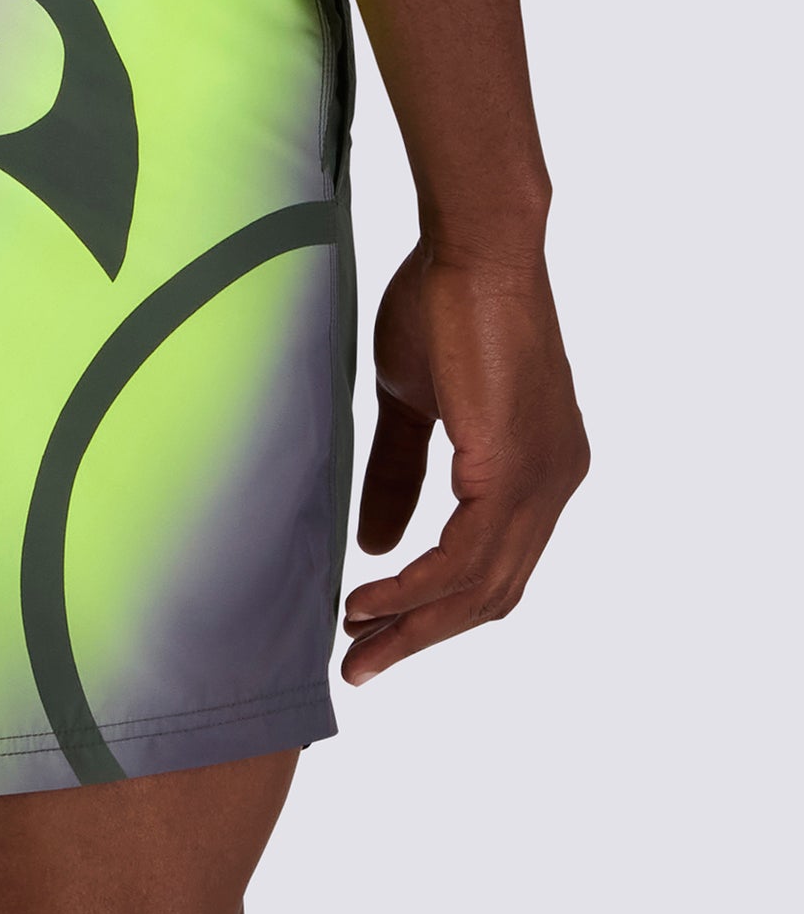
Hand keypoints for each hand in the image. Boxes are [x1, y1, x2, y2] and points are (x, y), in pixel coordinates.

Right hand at [341, 242, 587, 685]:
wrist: (473, 249)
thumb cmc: (442, 306)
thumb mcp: (413, 407)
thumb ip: (398, 476)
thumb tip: (380, 544)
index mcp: (540, 469)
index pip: (496, 567)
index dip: (437, 608)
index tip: (376, 629)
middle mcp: (556, 483)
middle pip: (493, 593)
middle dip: (422, 635)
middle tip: (361, 664)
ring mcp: (544, 480)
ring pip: (480, 586)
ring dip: (413, 623)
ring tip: (356, 642)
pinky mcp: (514, 470)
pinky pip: (466, 557)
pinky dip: (417, 588)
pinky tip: (372, 598)